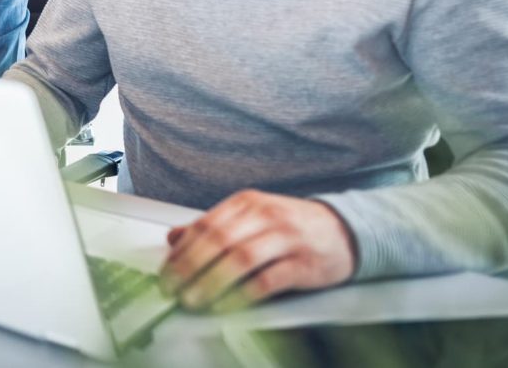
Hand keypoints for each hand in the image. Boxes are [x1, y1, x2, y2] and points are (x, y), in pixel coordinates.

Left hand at [160, 190, 356, 311]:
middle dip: (190, 267)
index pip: (206, 225)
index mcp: (248, 203)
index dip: (182, 250)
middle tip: (172, 288)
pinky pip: (268, 279)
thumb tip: (173, 238)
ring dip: (211, 281)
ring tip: (192, 299)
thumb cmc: (290, 226)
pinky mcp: (303, 263)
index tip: (165, 272)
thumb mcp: (251, 217)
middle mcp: (265, 216)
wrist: (343, 230)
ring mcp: (286, 238)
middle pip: (219, 240)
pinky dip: (243, 293)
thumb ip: (213, 226)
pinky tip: (226, 304)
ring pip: (241, 258)